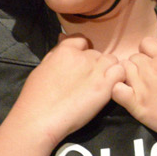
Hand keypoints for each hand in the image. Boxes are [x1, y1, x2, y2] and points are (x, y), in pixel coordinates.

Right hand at [9, 34, 124, 142]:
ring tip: (101, 84)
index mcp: (65, 51)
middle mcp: (82, 57)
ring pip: (111, 60)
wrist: (40, 118)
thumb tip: (63, 37)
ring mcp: (95, 71)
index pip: (82, 40)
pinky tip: (111, 88)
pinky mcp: (105, 86)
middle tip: (88, 80)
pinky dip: (119, 77)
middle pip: (97, 53)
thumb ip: (56, 53)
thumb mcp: (42, 68)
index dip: (84, 50)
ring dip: (108, 69)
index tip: (82, 62)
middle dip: (95, 64)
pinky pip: (120, 72)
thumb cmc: (36, 97)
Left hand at [112, 28, 156, 142]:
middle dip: (139, 65)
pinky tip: (127, 95)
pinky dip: (118, 89)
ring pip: (123, 70)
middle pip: (133, 57)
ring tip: (139, 87)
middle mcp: (150, 69)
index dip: (148, 51)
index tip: (154, 63)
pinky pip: (115, 89)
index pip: (145, 43)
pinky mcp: (135, 104)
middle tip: (149, 79)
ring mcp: (141, 86)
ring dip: (128, 76)